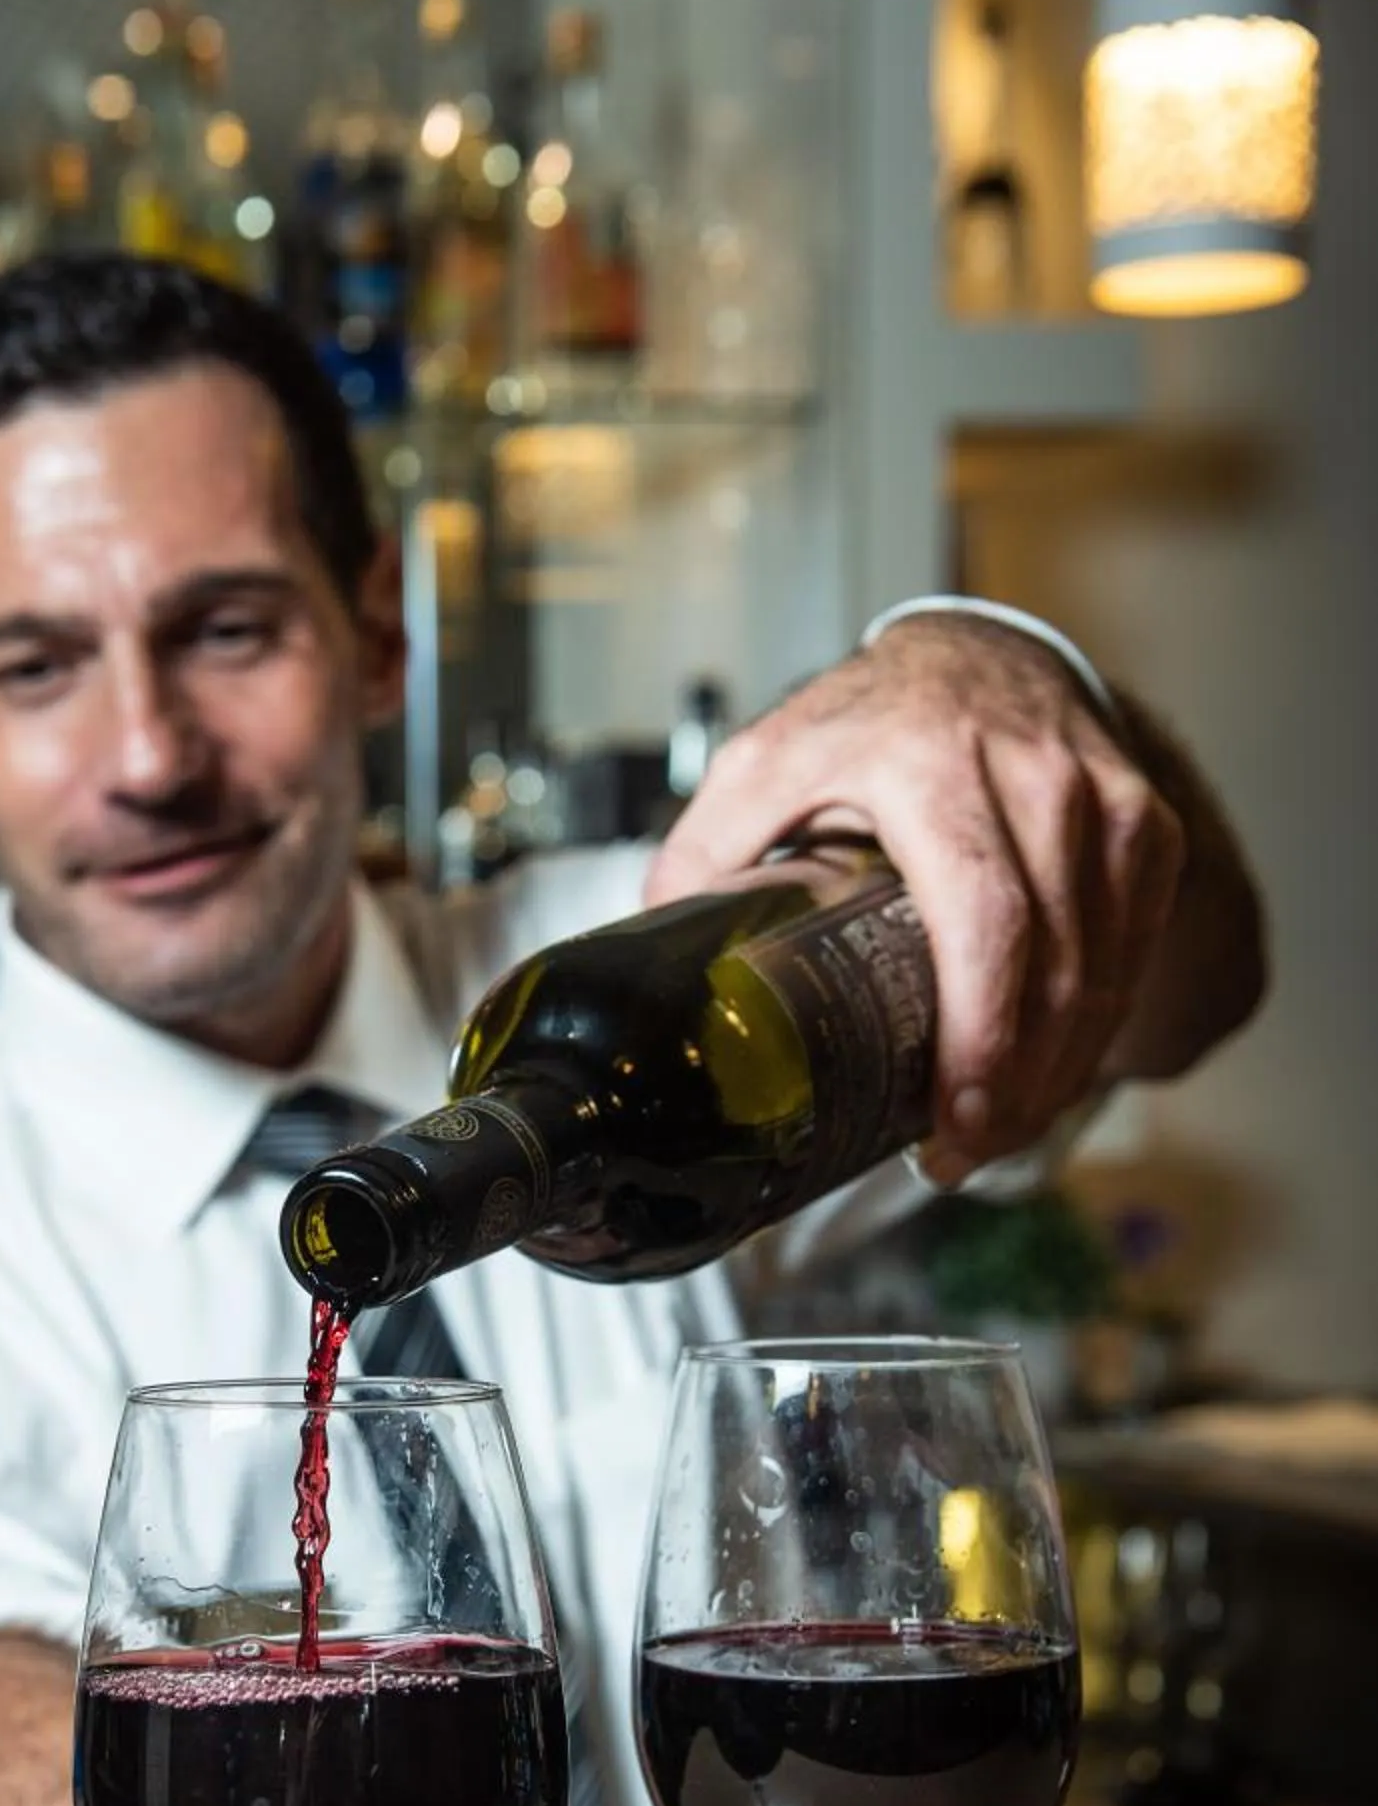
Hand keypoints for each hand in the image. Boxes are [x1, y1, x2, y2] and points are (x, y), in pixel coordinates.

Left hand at [646, 614, 1185, 1181]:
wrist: (973, 652)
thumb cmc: (866, 720)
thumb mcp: (763, 763)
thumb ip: (704, 850)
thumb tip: (656, 951)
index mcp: (929, 767)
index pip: (984, 920)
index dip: (982, 1036)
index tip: (953, 1119)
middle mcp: (1033, 778)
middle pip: (1053, 964)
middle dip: (1016, 1085)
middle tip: (962, 1153)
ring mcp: (1104, 800)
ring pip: (1103, 968)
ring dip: (1057, 1072)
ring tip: (993, 1134)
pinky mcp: (1148, 826)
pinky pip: (1134, 948)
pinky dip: (1097, 1025)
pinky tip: (1047, 1075)